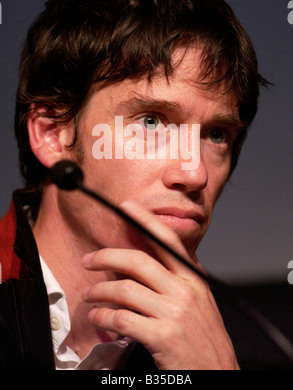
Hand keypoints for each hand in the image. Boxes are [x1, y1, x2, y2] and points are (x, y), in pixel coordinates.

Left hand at [82, 200, 238, 369]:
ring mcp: (174, 313)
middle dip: (107, 256)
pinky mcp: (163, 337)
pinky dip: (104, 316)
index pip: (167, 240)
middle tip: (89, 260)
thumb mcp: (201, 301)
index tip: (126, 207)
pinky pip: (123, 319)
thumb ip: (182, 278)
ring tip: (89, 294)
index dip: (145, 221)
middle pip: (139, 261)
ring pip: (126, 290)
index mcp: (194, 279)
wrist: (218, 373)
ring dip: (100, 291)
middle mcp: (185, 291)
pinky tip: (98, 317)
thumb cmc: (206, 340)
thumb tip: (159, 256)